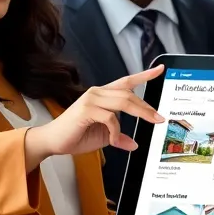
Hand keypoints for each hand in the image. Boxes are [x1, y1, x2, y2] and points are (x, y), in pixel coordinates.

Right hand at [34, 65, 165, 155]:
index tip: (160, 69)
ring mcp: (91, 99)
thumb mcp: (104, 137)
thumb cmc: (76, 135)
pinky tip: (113, 140)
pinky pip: (110, 118)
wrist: (53, 141)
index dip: (144, 75)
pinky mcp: (86, 109)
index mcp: (103, 95)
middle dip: (147, 106)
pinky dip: (115, 131)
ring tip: (151, 122)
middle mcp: (97, 92)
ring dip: (140, 113)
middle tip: (160, 118)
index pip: (126, 82)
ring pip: (123, 101)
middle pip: (129, 94)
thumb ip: (119, 136)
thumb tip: (133, 144)